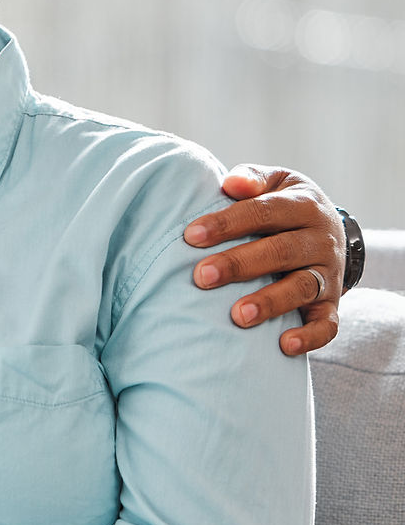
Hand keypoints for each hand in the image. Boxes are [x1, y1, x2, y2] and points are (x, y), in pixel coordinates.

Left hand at [184, 164, 344, 355]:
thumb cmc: (283, 204)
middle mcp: (319, 240)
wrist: (330, 229)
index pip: (264, 212)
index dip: (227, 223)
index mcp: (303, 205)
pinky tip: (284, 345)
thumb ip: (252, 179)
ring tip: (237, 316)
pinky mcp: (332, 302)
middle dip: (239, 265)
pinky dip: (310, 336)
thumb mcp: (275, 182)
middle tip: (201, 276)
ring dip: (270, 303)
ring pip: (302, 288)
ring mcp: (327, 273)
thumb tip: (231, 183)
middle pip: (280, 252)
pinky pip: (328, 324)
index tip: (191, 236)